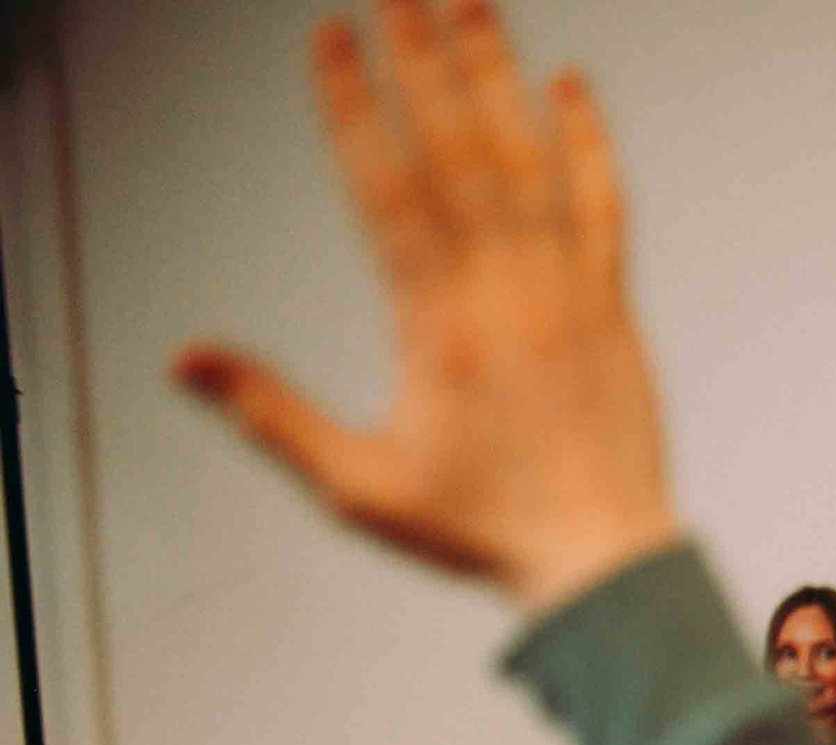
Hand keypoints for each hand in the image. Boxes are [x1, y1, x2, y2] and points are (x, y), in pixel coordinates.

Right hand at [173, 0, 676, 610]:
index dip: (352, 105)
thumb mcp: (358, 485)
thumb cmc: (482, 531)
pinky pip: (602, 206)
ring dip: (496, 76)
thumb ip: (270, 411)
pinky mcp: (613, 308)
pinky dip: (587, 143)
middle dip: (421, 61)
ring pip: (529, 163)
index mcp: (437, 326)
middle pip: (458, 152)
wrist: (601, 560)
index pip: (384, 189)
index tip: (329, 37)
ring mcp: (567, 293)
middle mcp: (505, 292)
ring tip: (469, 4)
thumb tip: (185, 357)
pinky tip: (569, 84)